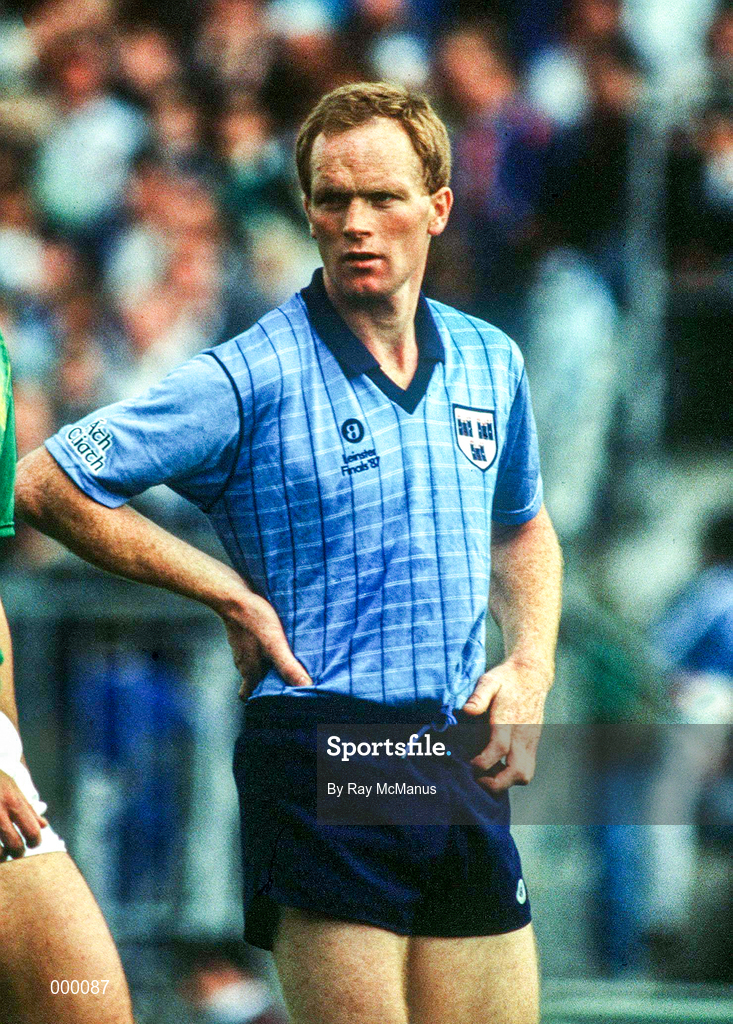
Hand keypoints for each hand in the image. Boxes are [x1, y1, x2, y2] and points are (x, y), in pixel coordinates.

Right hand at [0, 768, 47, 860]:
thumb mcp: (14, 788)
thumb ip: (28, 809)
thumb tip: (44, 825)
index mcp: (14, 803)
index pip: (32, 831)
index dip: (35, 842)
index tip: (32, 843)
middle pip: (15, 845)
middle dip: (18, 852)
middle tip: (16, 851)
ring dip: (1, 856)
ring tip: (2, 854)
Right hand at [224, 593, 311, 700]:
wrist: (233, 595)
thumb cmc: (253, 619)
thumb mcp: (275, 644)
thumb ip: (288, 667)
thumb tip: (306, 687)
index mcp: (250, 671)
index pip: (248, 695)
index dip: (260, 699)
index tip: (275, 699)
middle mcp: (243, 663)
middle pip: (255, 680)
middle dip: (270, 681)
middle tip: (289, 678)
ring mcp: (242, 649)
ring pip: (256, 663)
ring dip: (269, 664)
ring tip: (288, 658)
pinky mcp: (244, 635)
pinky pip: (255, 648)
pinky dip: (265, 648)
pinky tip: (278, 639)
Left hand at [463, 661, 549, 793]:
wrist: (532, 676)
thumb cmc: (507, 679)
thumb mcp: (489, 680)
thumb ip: (478, 696)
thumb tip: (467, 710)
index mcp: (509, 720)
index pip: (499, 748)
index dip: (483, 762)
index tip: (469, 764)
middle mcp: (523, 734)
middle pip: (517, 771)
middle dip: (497, 783)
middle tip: (478, 779)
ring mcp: (530, 741)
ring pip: (525, 774)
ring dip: (506, 782)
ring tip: (486, 776)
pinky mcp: (533, 744)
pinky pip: (527, 768)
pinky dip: (511, 776)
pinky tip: (496, 768)